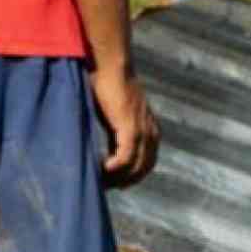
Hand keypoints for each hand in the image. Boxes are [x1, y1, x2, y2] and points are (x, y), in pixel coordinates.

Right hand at [89, 65, 158, 188]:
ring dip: (117, 178)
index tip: (114, 182)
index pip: (147, 162)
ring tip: (100, 181)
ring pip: (134, 167)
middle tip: (105, 187)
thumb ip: (114, 130)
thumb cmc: (108, 83)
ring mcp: (142, 131)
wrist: (111, 65)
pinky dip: (113, 169)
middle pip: (143, 169)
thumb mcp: (115, 114)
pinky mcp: (130, 128)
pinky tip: (100, 170)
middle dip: (125, 181)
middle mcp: (151, 132)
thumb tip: (103, 147)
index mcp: (150, 128)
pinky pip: (124, 158)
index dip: (132, 175)